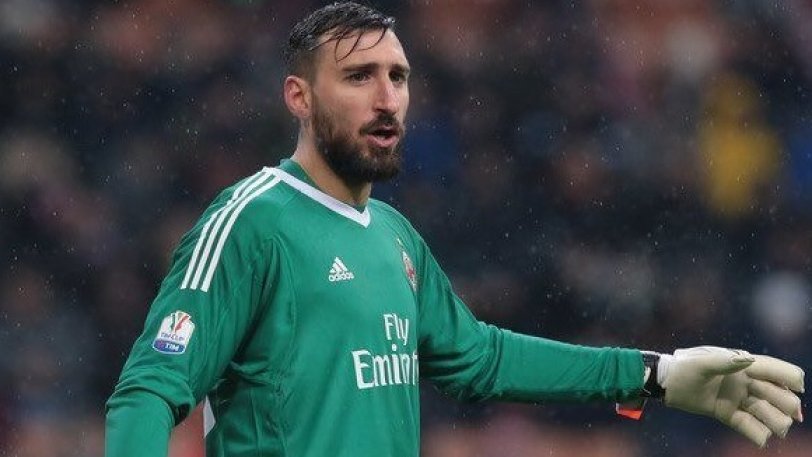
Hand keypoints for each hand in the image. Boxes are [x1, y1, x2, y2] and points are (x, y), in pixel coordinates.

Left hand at [658, 346, 804, 447]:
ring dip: (777, 422)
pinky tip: (761, 438)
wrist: (667, 384)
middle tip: (788, 414)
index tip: (797, 388)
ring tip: (779, 429)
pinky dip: (758, 434)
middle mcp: (746, 383)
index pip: (776, 369)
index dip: (791, 378)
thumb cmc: (684, 367)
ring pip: (768, 413)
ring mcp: (739, 399)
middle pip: (778, 395)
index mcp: (743, 365)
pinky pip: (749, 427)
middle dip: (788, 405)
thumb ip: (725, 362)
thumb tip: (749, 360)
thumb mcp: (702, 362)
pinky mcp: (729, 414)